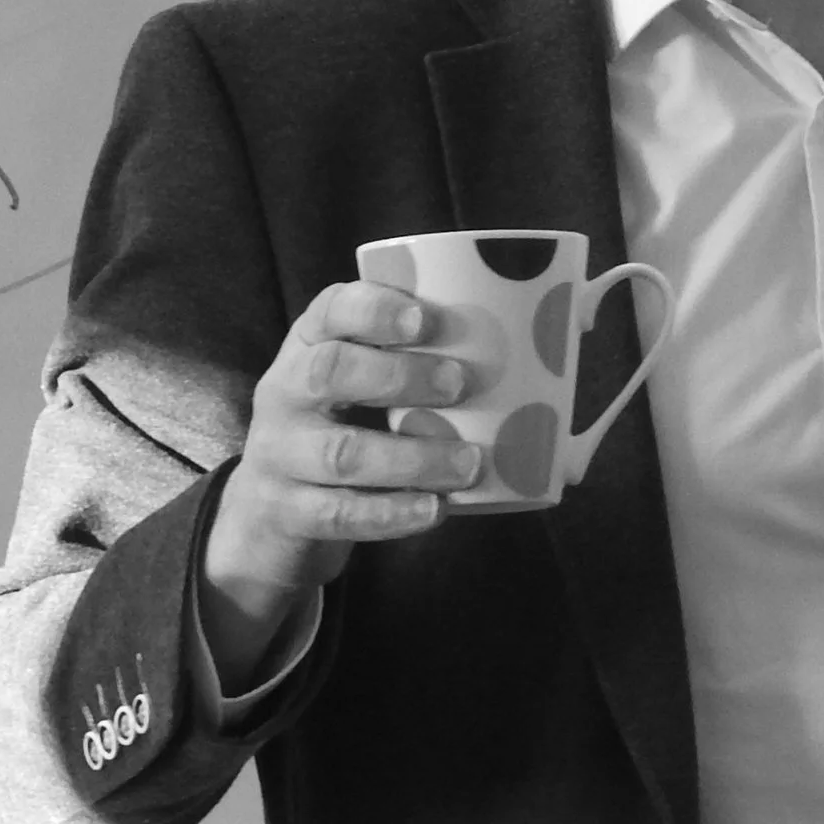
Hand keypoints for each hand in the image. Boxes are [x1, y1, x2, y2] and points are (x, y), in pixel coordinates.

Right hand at [199, 281, 481, 683]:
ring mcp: (278, 454)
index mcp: (310, 345)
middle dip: (398, 376)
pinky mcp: (286, 511)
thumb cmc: (348, 425)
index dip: (376, 309)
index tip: (427, 319)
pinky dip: (392, 513)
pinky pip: (338, 513)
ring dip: (413, 458)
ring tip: (469, 463)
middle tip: (461, 385)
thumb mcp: (365, 384)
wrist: (270, 511)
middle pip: (328, 372)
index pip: (330, 309)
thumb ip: (424, 361)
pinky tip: (436, 510)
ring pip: (342, 453)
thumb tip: (554, 349)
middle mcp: (284, 391)